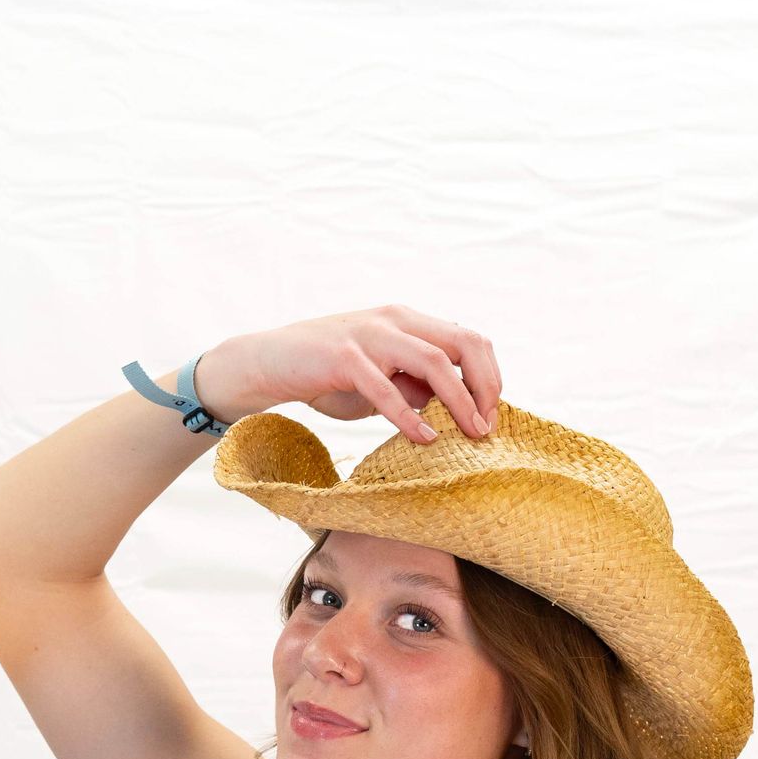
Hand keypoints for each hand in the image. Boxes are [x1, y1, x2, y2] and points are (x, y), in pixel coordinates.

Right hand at [198, 308, 501, 447]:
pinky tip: (425, 439)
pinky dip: (410, 416)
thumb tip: (450, 405)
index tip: (490, 415)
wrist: (268, 363)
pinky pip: (387, 388)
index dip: (489, 376)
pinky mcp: (345, 356)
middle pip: (465, 343)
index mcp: (409, 321)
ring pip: (436, 361)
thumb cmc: (326, 375)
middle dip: (486, 386)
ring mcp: (371, 335)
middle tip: (487, 426)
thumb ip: (414, 387)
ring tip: (470, 433)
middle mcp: (396, 319)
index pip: (470, 340)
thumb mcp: (380, 381)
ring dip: (460, 400)